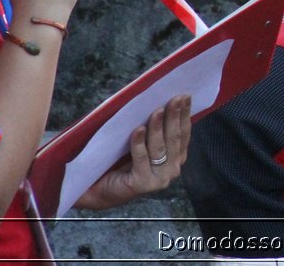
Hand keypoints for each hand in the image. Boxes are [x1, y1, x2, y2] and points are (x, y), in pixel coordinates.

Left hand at [75, 96, 192, 209]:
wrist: (98, 188)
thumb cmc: (120, 161)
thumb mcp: (143, 143)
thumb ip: (155, 130)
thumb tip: (163, 103)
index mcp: (176, 158)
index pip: (183, 134)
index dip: (184, 114)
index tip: (184, 96)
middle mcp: (172, 170)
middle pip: (174, 139)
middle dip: (174, 117)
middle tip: (174, 99)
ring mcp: (158, 179)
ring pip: (159, 148)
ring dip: (158, 127)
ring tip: (157, 111)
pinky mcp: (141, 184)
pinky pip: (141, 159)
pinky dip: (139, 143)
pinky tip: (138, 130)